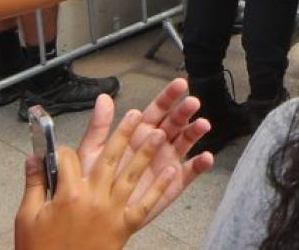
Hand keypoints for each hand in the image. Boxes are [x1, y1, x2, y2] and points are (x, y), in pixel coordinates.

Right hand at [14, 125, 185, 249]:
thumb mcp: (26, 217)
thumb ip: (33, 184)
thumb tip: (32, 158)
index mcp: (68, 193)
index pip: (69, 159)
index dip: (62, 151)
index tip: (58, 152)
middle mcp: (93, 198)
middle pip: (110, 158)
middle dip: (123, 133)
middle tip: (136, 114)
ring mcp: (111, 212)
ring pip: (131, 176)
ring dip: (146, 153)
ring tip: (159, 134)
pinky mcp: (124, 227)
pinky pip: (145, 204)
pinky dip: (159, 188)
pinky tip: (172, 172)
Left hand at [73, 79, 212, 211]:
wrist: (95, 215)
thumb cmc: (93, 180)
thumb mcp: (93, 152)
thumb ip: (100, 126)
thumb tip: (104, 97)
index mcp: (139, 132)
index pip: (157, 109)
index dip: (168, 97)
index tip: (180, 84)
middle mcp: (157, 143)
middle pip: (175, 123)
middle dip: (184, 111)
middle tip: (193, 102)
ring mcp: (167, 162)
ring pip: (185, 143)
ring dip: (194, 133)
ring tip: (203, 125)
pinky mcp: (173, 184)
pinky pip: (188, 173)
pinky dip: (199, 166)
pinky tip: (206, 158)